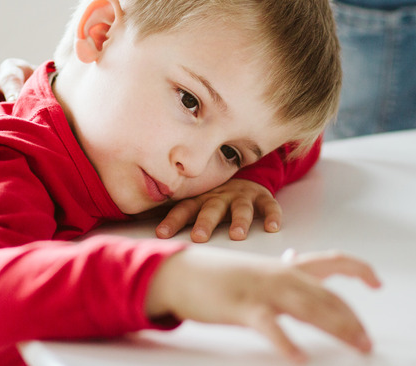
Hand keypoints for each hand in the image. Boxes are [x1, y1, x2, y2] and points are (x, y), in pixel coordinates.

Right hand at [146, 248, 381, 363]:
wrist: (183, 273)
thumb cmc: (222, 277)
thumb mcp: (257, 271)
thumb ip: (282, 272)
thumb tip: (298, 262)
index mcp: (286, 267)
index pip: (333, 261)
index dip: (359, 269)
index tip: (377, 283)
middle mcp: (281, 275)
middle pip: (328, 296)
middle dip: (353, 320)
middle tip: (367, 342)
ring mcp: (263, 291)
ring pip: (310, 308)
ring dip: (338, 328)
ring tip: (356, 345)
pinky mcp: (244, 309)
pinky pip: (271, 327)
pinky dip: (287, 343)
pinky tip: (300, 358)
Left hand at [155, 179, 280, 242]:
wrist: (242, 178)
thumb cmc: (213, 198)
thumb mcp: (195, 203)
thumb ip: (177, 216)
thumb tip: (143, 234)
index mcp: (200, 200)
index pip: (183, 209)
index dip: (172, 221)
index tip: (161, 235)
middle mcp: (219, 196)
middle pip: (210, 209)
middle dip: (204, 223)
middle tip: (199, 238)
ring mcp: (241, 196)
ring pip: (240, 208)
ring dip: (239, 221)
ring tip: (237, 235)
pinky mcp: (262, 197)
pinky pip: (269, 206)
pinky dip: (272, 216)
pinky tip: (273, 227)